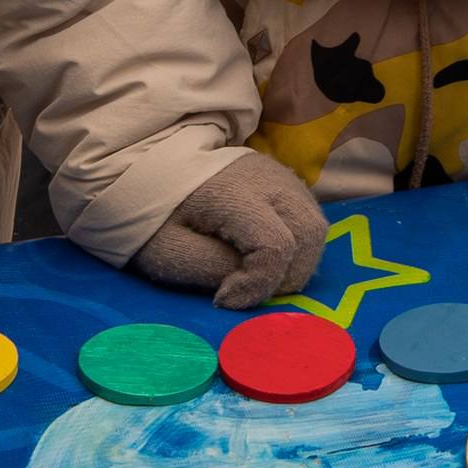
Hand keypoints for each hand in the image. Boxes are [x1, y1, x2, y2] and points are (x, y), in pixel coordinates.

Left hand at [131, 152, 329, 309]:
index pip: (275, 245)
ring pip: (316, 225)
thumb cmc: (155, 215)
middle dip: (288, 276)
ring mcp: (280, 175)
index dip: (258, 284)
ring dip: (296, 261)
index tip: (223, 298)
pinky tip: (264, 256)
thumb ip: (211, 271)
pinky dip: (296, 245)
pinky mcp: (284, 179)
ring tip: (258, 276)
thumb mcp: (167, 252)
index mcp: (232, 194)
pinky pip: (308, 216)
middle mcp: (268, 178)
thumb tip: (249, 288)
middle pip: (309, 233)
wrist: (151, 169)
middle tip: (249, 291)